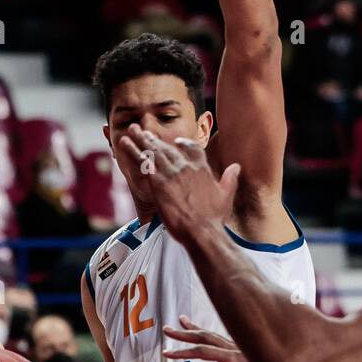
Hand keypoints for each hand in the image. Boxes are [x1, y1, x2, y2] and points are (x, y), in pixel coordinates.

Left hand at [116, 123, 239, 242]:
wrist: (201, 230)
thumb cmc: (214, 218)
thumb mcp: (226, 195)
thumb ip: (230, 178)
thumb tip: (236, 166)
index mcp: (202, 168)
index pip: (192, 148)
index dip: (184, 144)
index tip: (177, 142)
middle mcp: (186, 167)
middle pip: (168, 148)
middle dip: (156, 139)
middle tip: (144, 131)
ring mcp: (171, 173)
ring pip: (154, 151)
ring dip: (142, 140)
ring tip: (132, 131)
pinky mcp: (158, 183)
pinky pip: (143, 162)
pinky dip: (133, 152)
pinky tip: (125, 144)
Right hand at [162, 316, 277, 361]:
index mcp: (235, 359)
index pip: (204, 352)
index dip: (184, 352)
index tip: (167, 353)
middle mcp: (238, 349)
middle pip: (207, 337)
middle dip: (186, 334)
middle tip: (167, 330)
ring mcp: (243, 347)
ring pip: (215, 334)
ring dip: (197, 329)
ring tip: (182, 320)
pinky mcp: (247, 350)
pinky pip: (224, 337)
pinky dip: (211, 333)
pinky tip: (208, 333)